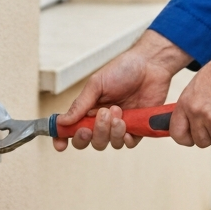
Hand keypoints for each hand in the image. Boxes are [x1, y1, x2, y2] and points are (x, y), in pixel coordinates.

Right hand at [52, 30, 190, 151]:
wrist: (150, 65)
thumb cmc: (122, 69)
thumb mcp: (96, 84)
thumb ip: (80, 105)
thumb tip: (62, 121)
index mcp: (89, 109)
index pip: (73, 129)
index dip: (63, 138)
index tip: (60, 145)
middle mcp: (103, 121)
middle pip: (91, 141)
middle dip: (94, 132)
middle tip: (103, 114)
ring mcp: (120, 126)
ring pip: (109, 144)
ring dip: (112, 131)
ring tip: (119, 110)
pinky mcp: (138, 128)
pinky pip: (128, 144)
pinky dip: (126, 138)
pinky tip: (127, 125)